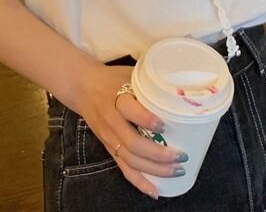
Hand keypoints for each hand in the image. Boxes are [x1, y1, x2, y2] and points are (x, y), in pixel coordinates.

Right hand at [74, 63, 187, 199]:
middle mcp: (111, 120)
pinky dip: (139, 182)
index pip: (130, 111)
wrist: (83, 87)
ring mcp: (109, 137)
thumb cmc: (112, 78)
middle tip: (181, 155)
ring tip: (176, 171)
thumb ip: (150, 81)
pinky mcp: (109, 148)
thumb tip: (181, 85)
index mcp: (116, 97)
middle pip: (132, 143)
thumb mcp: (129, 73)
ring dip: (154, 169)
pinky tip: (155, 191)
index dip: (147, 120)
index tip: (164, 125)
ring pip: (130, 159)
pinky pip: (124, 168)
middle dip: (158, 154)